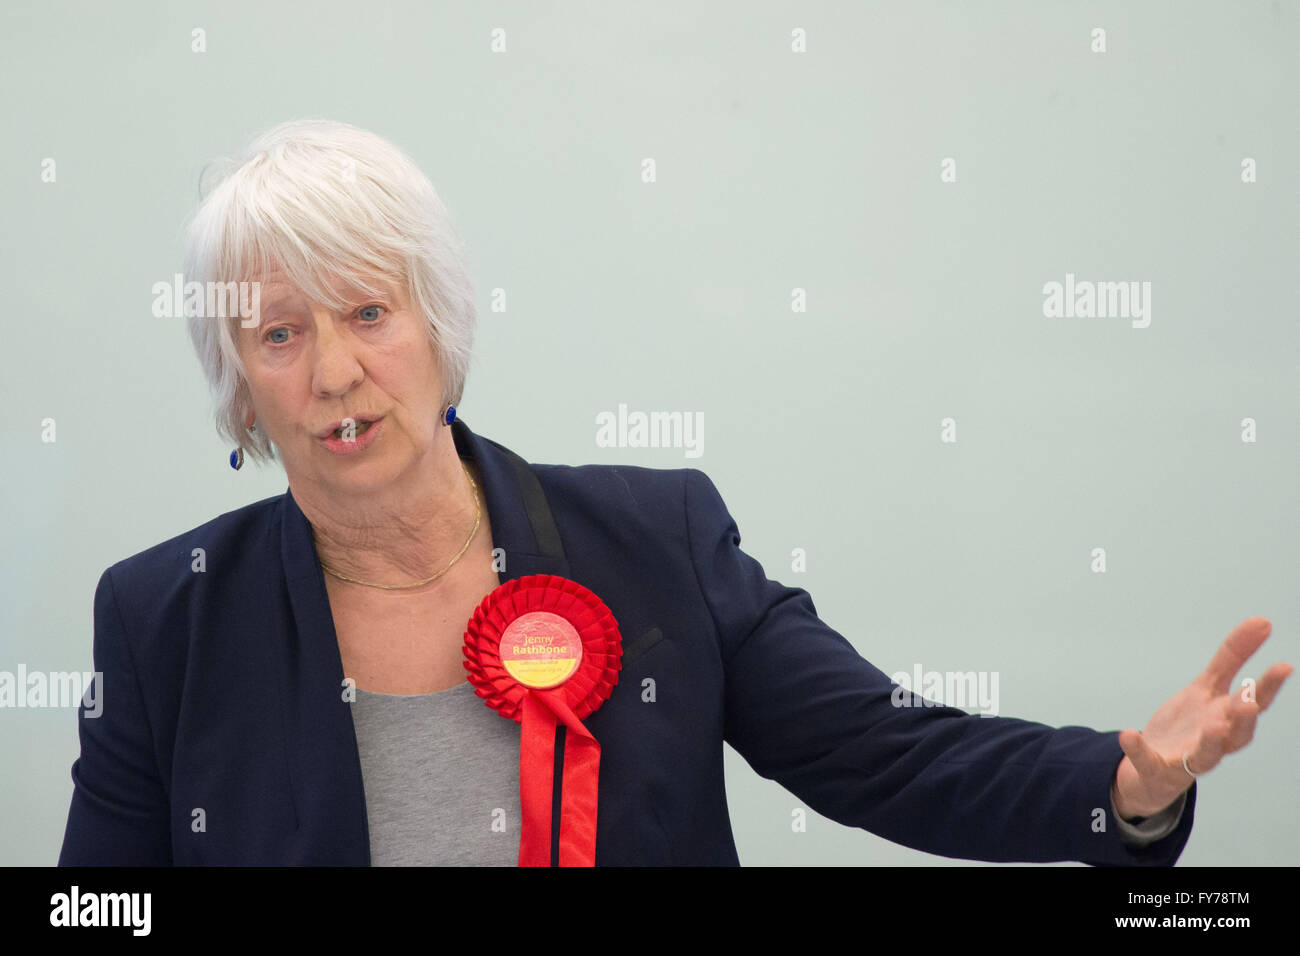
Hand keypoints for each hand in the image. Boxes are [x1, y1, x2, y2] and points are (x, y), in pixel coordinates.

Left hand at [1110, 617, 1291, 820]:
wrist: (1157, 766)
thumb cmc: (1192, 726)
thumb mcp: (1207, 687)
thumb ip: (1232, 658)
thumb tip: (1262, 622)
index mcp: (1227, 719)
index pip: (1254, 703)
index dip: (1269, 686)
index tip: (1284, 666)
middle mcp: (1215, 742)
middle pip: (1237, 734)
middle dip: (1244, 718)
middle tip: (1249, 701)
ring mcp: (1187, 758)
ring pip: (1206, 756)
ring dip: (1211, 741)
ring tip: (1211, 725)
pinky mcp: (1157, 768)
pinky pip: (1148, 760)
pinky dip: (1138, 748)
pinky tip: (1129, 733)